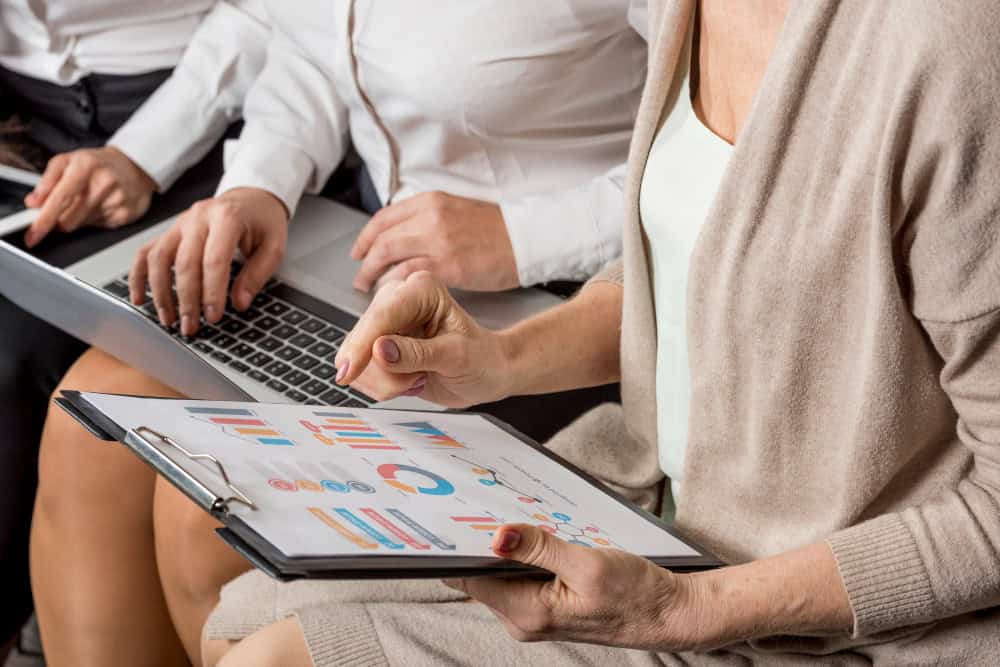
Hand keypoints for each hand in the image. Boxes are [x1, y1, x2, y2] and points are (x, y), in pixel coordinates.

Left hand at [24, 146, 155, 246]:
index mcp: (85, 167)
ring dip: (80, 217)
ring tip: (91, 200)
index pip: (59, 199)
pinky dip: (97, 218)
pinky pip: (99, 227)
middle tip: (68, 205)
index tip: (33, 235)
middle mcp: (103, 183)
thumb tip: (33, 203)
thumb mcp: (68, 161)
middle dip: (61, 218)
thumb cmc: (98, 164)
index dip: (43, 220)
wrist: (135, 166)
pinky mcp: (126, 215)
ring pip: (82, 225)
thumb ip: (47, 181)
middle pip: (68, 220)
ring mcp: (117, 201)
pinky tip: (104, 204)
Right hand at [129, 188, 287, 335]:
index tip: (213, 316)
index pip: (214, 260)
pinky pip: (147, 253)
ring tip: (169, 319)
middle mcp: (198, 217)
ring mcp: (180, 223)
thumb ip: (257, 275)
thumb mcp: (274, 246)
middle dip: (186, 299)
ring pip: (159, 258)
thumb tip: (239, 303)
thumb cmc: (263, 222)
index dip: (212, 291)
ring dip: (161, 292)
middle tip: (191, 326)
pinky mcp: (171, 231)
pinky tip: (140, 298)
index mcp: (227, 217)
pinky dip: (139, 276)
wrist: (251, 198)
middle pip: (185, 262)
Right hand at [333, 271, 511, 406]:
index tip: (349, 372)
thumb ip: (418, 353)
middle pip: (362, 339)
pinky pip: (360, 372)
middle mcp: (398, 300)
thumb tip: (379, 350)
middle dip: (385, 372)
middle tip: (419, 378)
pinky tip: (409, 380)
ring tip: (419, 376)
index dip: (361, 347)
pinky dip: (382, 386)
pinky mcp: (377, 346)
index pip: (380, 317)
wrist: (487, 372)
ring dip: (386, 382)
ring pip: (356, 360)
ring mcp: (385, 325)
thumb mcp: (457, 357)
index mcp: (421, 289)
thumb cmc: (481, 358)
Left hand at [351, 191, 518, 291]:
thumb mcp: (458, 211)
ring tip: (370, 288)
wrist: (528, 238)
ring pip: (390, 257)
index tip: (360, 249)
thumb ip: (430, 220)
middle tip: (360, 275)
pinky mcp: (449, 266)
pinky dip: (396, 285)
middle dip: (365, 260)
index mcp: (432, 201)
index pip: (385, 217)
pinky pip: (409, 276)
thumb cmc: (499, 229)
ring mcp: (438, 241)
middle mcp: (430, 218)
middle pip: (382, 239)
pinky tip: (394, 294)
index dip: (366, 236)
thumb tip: (406, 236)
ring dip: (374, 275)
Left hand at [445, 525, 702, 650]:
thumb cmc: (635, 593)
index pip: (469, 579)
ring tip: (520, 515)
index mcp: (526, 612)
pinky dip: (524, 555)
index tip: (456, 514)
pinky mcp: (545, 607)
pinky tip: (539, 536)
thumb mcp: (588, 564)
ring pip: (502, 573)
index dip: (460, 547)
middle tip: (490, 501)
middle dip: (485, 541)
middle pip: (482, 575)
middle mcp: (522, 619)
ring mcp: (533, 615)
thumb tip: (497, 536)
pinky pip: (520, 577)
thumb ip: (540, 549)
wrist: (667, 614)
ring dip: (509, 546)